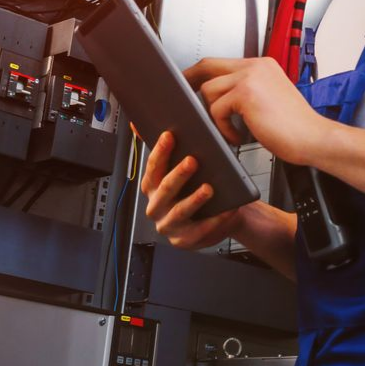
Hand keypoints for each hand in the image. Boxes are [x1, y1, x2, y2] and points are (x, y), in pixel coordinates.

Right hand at [141, 131, 239, 248]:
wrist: (217, 215)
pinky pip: (199, 231)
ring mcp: (169, 225)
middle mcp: (156, 206)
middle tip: (192, 161)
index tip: (169, 136)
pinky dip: (214, 221)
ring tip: (209, 188)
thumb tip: (138, 125)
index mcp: (151, 187)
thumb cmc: (196, 186)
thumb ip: (164, 149)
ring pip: (180, 211)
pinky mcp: (184, 240)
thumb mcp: (179, 167)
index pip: (152, 167)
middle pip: (164, 189)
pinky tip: (225, 210)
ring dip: (194, 199)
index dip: (160, 152)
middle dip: (178, 174)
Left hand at [193, 55, 325, 165]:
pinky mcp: (246, 94)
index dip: (201, 73)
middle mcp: (255, 66)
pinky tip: (238, 136)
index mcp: (262, 65)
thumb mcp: (269, 98)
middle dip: (190, 80)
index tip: (190, 83)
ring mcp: (250, 77)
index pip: (222, 62)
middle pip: (208, 65)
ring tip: (230, 130)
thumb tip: (218, 95)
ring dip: (214, 114)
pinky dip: (224, 128)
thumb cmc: (295, 126)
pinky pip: (217, 109)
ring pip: (209, 90)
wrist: (314, 138)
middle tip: (183, 97)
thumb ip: (247, 90)